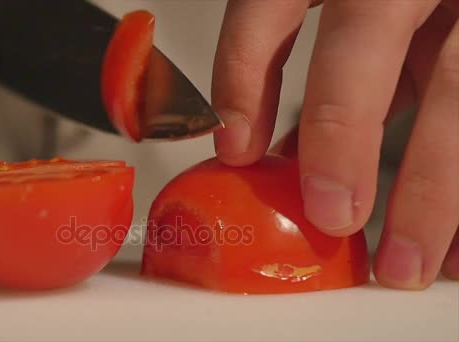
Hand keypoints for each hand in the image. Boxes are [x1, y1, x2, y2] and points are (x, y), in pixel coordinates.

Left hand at [212, 0, 457, 289]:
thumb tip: (280, 153)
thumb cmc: (397, 6)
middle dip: (343, 132)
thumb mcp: (364, 22)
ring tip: (407, 262)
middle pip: (364, 39)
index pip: (272, 3)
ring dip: (433, 186)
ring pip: (455, 86)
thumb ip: (334, 75)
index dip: (246, 74)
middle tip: (332, 218)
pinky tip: (458, 247)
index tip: (237, 151)